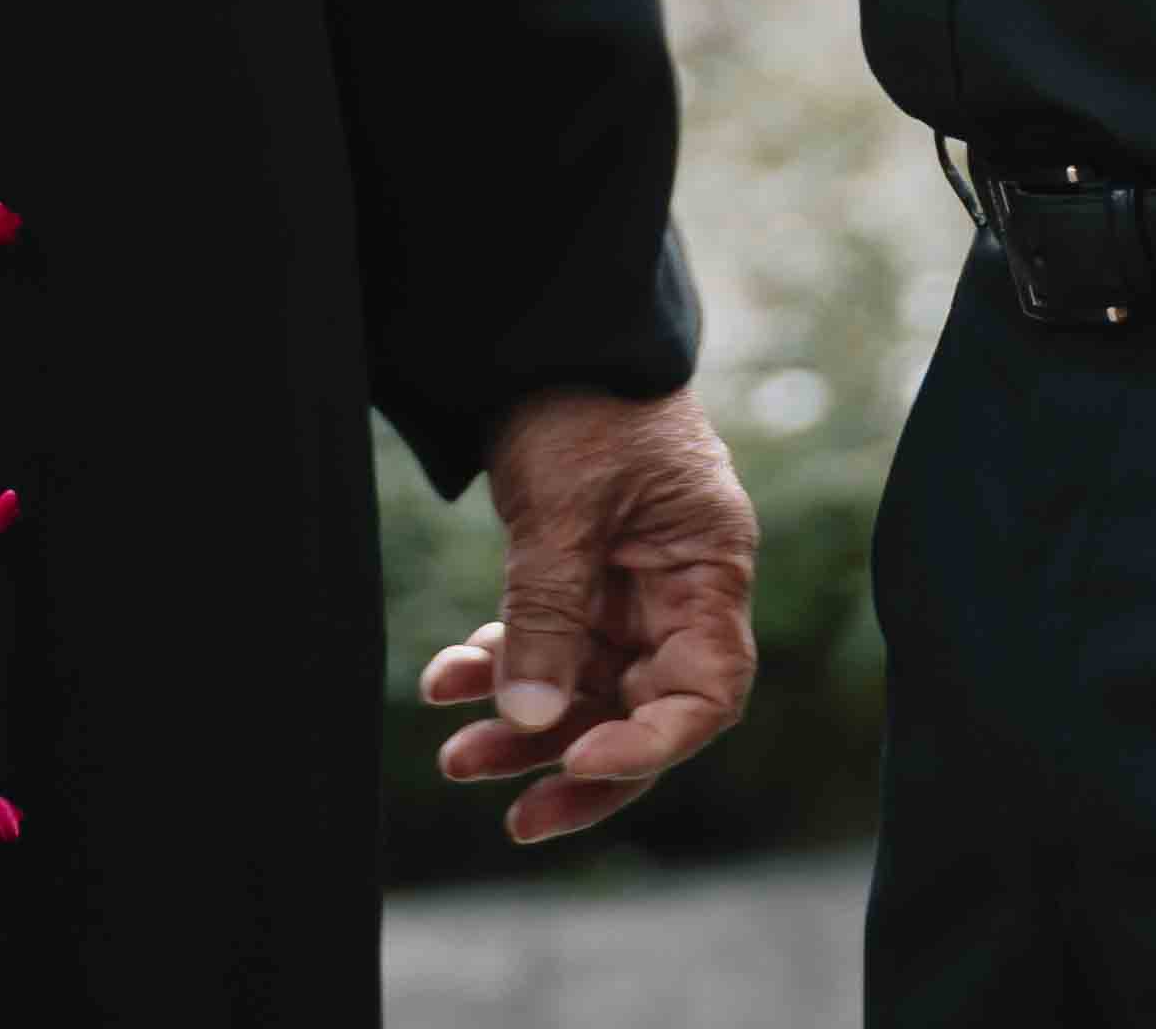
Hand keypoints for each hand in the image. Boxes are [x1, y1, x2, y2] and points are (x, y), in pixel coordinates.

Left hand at [418, 383, 760, 846]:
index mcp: (709, 571)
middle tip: (516, 817)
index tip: (579, 759)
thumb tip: (531, 717)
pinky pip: (547, 651)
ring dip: (522, 728)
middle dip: (576, 763)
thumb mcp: (564, 507)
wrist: (542, 337)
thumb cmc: (581, 405)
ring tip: (454, 756)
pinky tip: (446, 680)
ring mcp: (628, 594)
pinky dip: (499, 669)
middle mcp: (678, 595)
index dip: (651, 744)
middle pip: (643, 711)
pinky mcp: (579, 584)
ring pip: (585, 693)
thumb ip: (550, 611)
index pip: (705, 691)